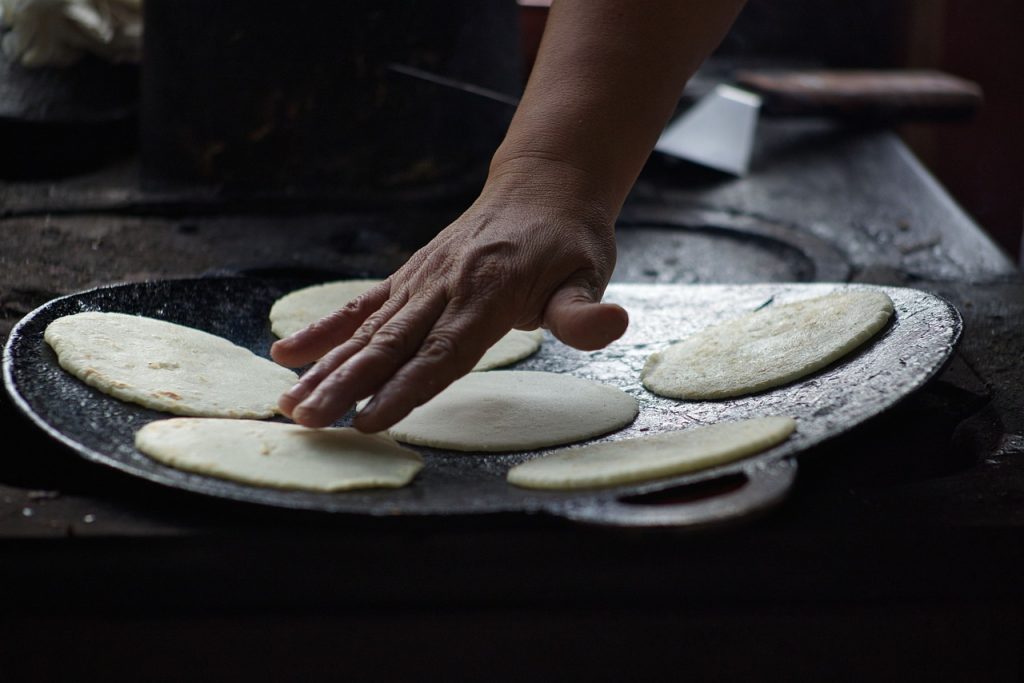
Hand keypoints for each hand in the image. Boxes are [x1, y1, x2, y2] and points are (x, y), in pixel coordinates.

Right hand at [271, 166, 628, 431]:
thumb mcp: (589, 272)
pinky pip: (361, 305)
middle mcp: (445, 286)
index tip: (368, 421)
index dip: (404, 388)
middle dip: (346, 385)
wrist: (542, 185)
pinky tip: (288, 353)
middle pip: (390, 344)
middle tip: (307, 420)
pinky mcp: (410, 276)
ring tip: (287, 402)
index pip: (442, 352)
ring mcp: (421, 280)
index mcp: (487, 292)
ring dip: (325, 367)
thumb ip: (583, 310)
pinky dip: (324, 329)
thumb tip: (610, 325)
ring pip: (367, 330)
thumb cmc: (568, 239)